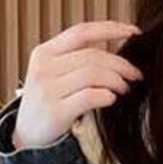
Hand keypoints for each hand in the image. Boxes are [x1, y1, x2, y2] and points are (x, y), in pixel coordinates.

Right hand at [12, 19, 143, 150]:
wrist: (27, 135)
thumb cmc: (49, 101)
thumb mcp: (55, 73)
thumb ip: (77, 58)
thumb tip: (116, 44)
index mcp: (45, 52)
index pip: (82, 32)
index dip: (111, 28)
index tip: (134, 32)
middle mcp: (44, 67)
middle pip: (92, 55)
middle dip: (121, 64)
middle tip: (135, 74)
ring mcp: (47, 89)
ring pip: (93, 74)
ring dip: (116, 81)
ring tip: (124, 88)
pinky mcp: (55, 111)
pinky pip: (90, 97)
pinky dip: (106, 96)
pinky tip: (111, 99)